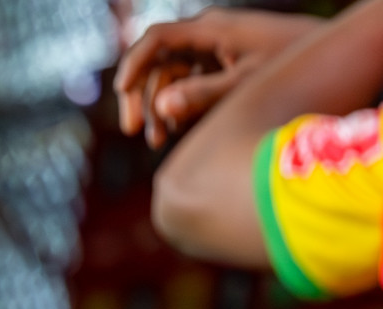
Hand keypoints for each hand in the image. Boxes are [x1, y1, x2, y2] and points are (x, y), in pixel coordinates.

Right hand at [116, 8, 322, 147]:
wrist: (325, 62)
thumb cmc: (290, 67)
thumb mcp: (246, 83)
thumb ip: (203, 95)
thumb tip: (162, 106)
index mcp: (211, 29)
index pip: (157, 39)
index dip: (134, 63)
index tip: (122, 91)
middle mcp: (205, 37)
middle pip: (156, 63)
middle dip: (141, 96)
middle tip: (132, 130)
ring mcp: (209, 53)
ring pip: (168, 79)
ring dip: (159, 110)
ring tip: (158, 141)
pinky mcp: (215, 69)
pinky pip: (184, 87)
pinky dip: (177, 108)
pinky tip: (175, 132)